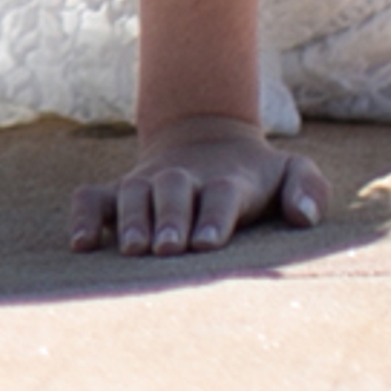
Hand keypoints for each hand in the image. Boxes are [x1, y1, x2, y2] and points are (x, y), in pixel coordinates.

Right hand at [69, 115, 326, 256]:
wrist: (208, 140)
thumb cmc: (257, 176)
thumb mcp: (293, 172)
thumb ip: (308, 189)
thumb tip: (304, 216)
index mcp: (228, 180)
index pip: (222, 195)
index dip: (214, 216)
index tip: (207, 243)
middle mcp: (184, 179)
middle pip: (174, 191)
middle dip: (170, 218)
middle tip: (168, 248)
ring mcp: (148, 183)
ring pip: (133, 194)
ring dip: (132, 220)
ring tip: (134, 250)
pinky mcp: (118, 192)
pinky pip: (91, 198)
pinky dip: (83, 216)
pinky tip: (82, 245)